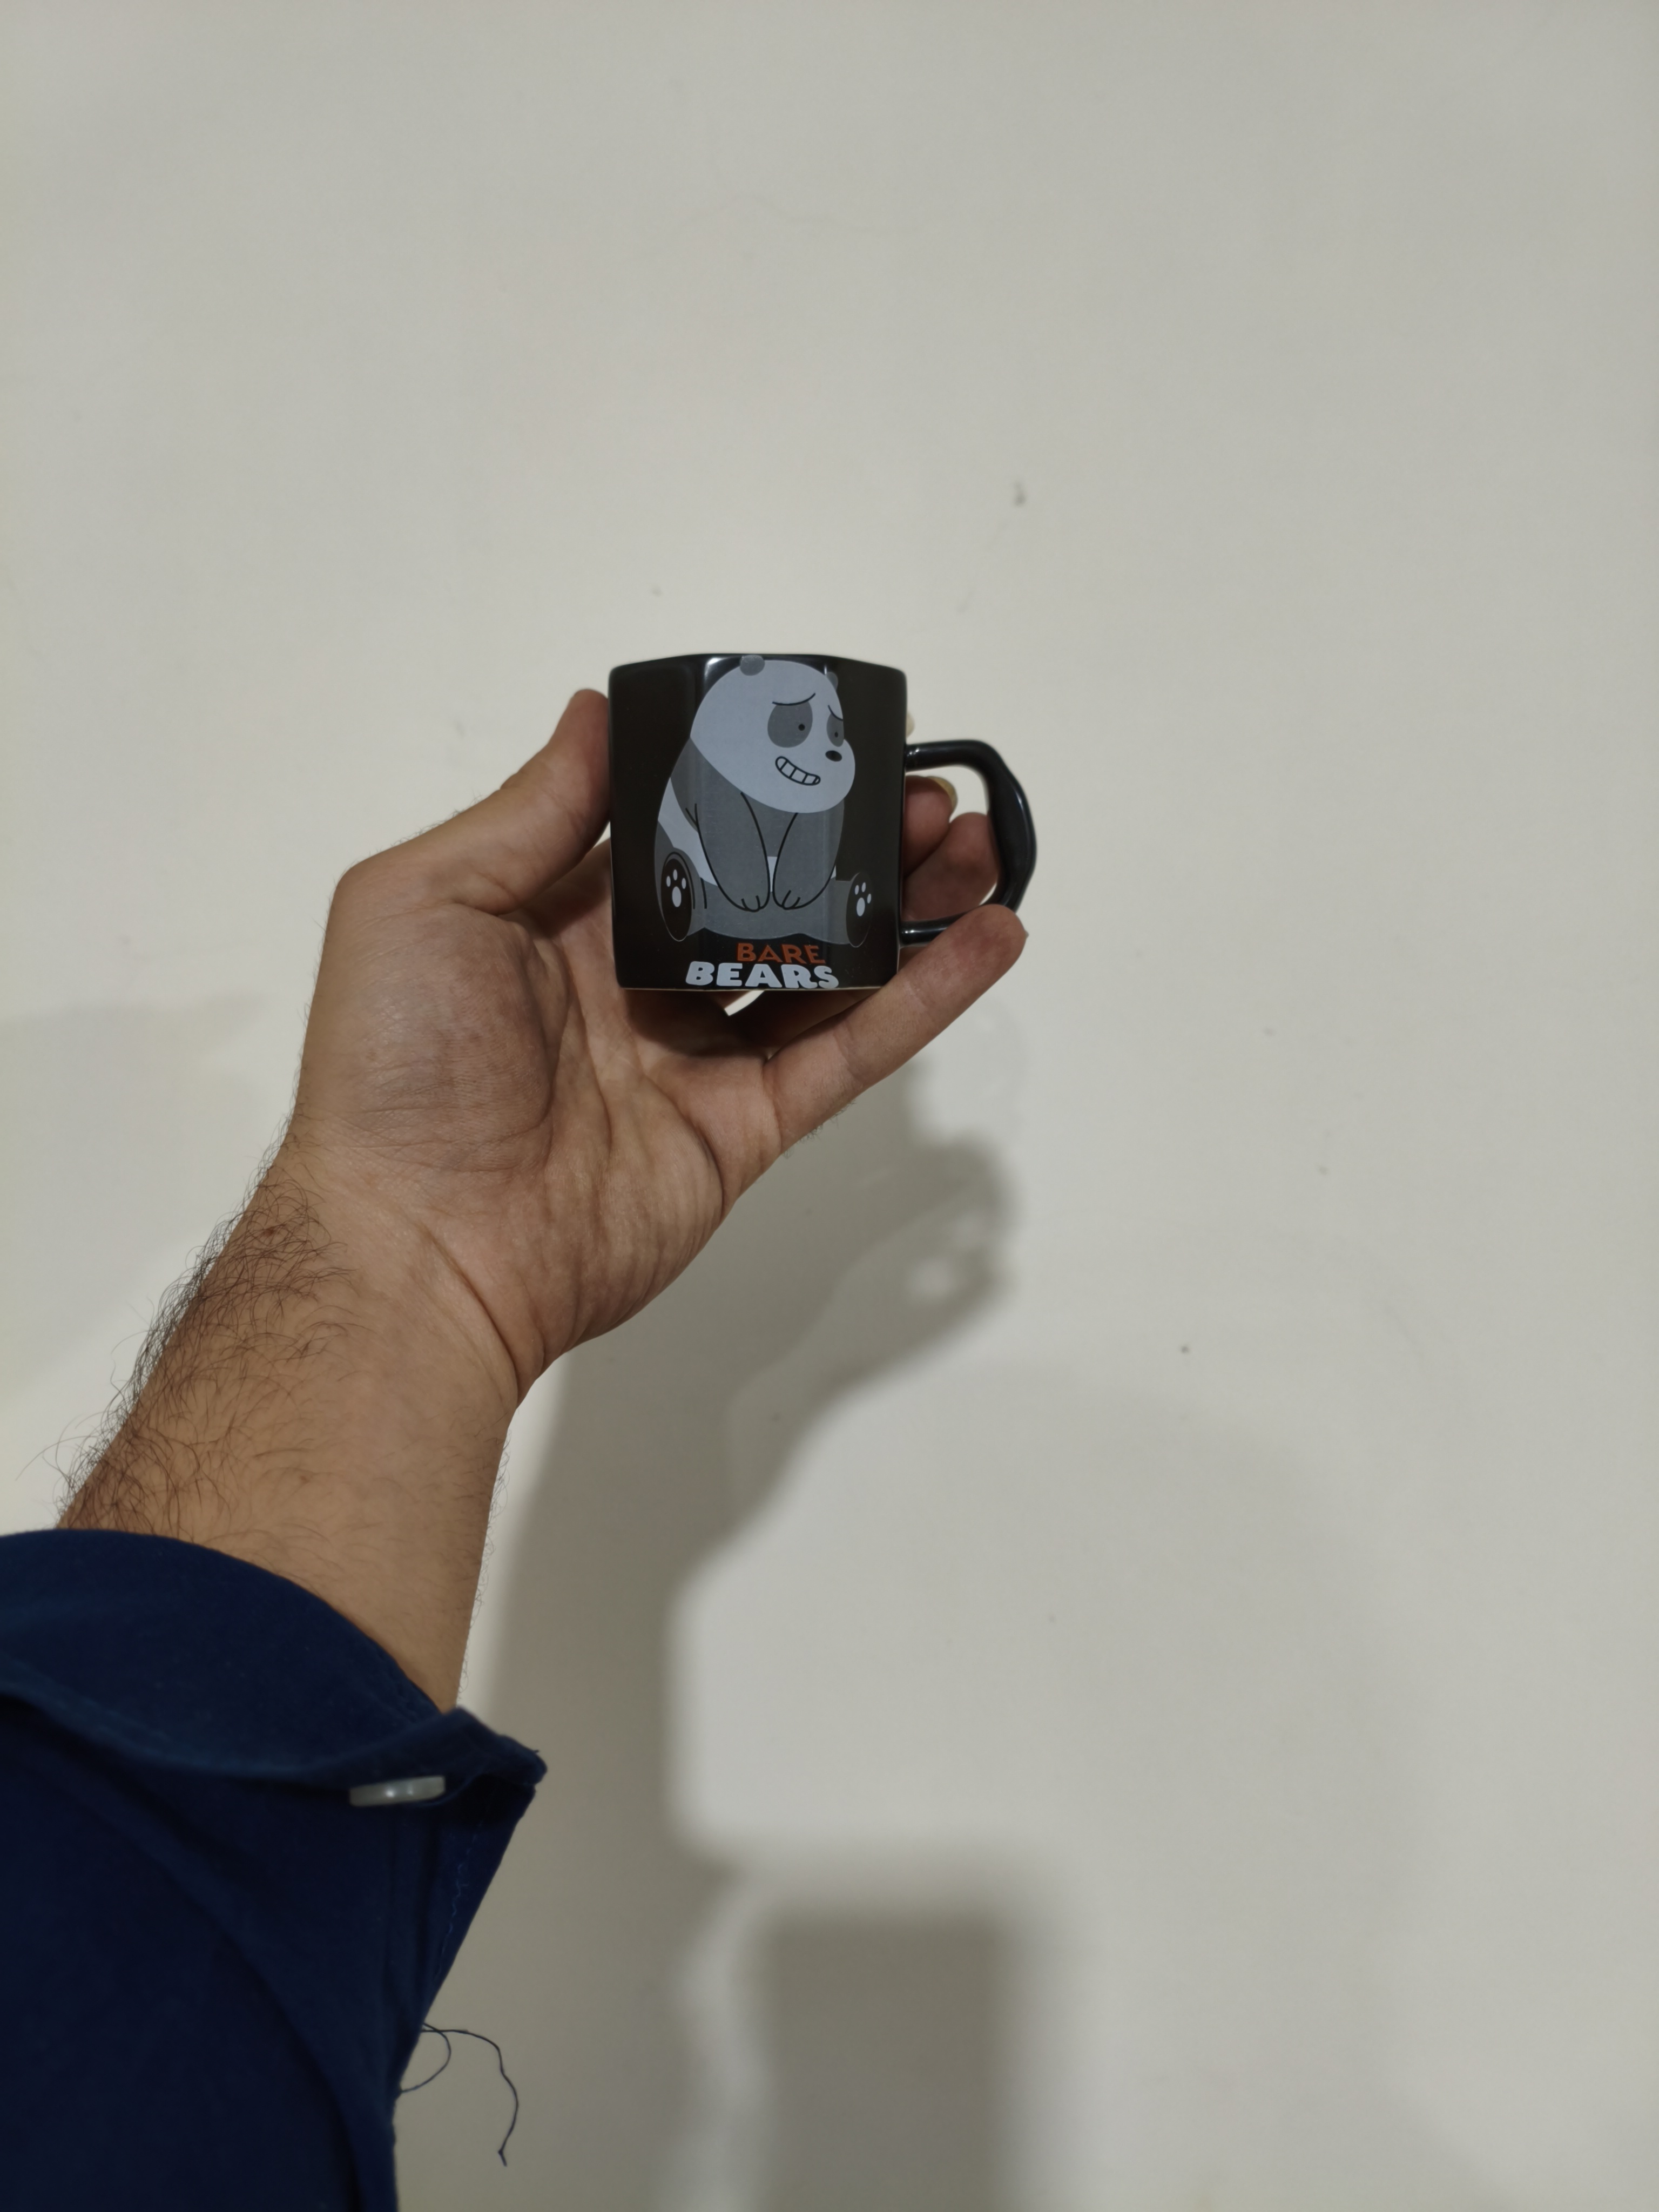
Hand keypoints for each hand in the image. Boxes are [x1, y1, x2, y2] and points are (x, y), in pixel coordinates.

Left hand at [64, 691, 1023, 1701]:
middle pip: (768, 895)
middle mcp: (633, 981)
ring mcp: (694, 1056)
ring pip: (823, 967)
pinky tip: (985, 939)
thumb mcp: (422, 900)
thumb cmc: (392, 1068)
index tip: (819, 737)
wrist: (419, 1245)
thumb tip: (598, 711)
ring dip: (903, 906)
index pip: (675, 829)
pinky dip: (922, 998)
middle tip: (924, 795)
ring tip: (975, 849)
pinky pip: (846, 1051)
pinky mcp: (742, 1127)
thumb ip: (528, 811)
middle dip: (848, 841)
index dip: (750, 783)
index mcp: (554, 915)